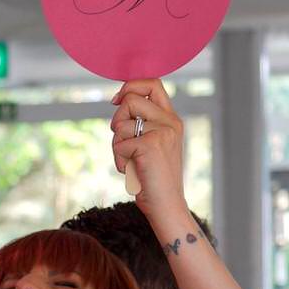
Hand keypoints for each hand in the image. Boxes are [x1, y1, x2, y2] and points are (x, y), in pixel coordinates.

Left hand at [110, 79, 185, 217]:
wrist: (166, 205)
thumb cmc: (152, 178)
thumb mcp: (150, 144)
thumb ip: (141, 122)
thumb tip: (119, 100)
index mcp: (171, 119)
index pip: (153, 84)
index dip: (130, 86)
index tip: (116, 101)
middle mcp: (170, 121)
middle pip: (130, 100)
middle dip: (117, 120)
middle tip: (122, 142)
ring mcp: (162, 132)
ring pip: (120, 125)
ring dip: (116, 146)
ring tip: (130, 162)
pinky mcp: (150, 144)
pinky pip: (119, 144)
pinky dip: (118, 160)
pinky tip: (131, 172)